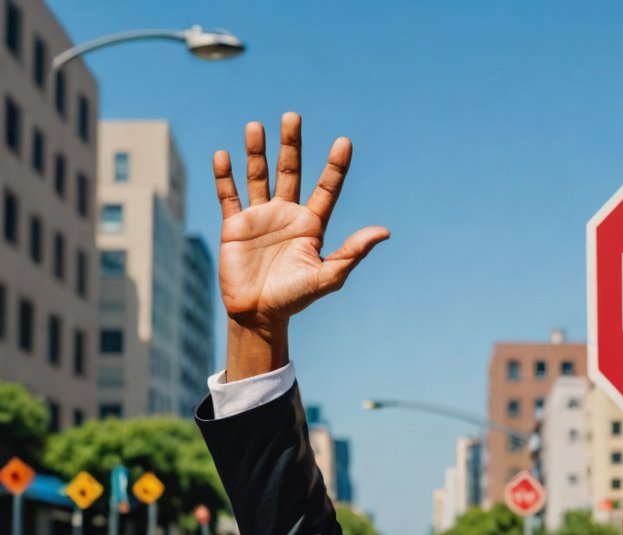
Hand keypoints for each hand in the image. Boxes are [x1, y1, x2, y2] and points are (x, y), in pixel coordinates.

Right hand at [212, 113, 388, 377]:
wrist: (258, 315)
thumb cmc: (295, 299)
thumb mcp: (327, 275)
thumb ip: (352, 252)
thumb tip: (384, 232)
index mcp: (311, 226)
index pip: (326, 189)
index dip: (335, 167)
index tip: (344, 142)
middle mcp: (287, 215)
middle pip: (290, 172)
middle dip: (291, 145)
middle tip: (293, 117)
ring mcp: (260, 218)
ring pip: (258, 176)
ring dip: (257, 152)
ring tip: (256, 126)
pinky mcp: (235, 226)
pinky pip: (229, 196)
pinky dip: (225, 176)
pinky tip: (224, 155)